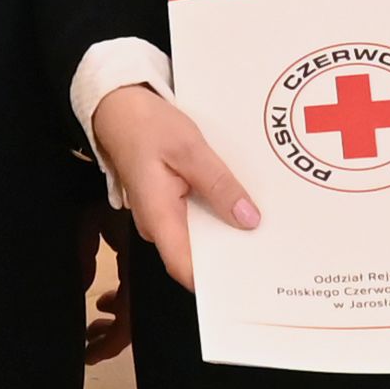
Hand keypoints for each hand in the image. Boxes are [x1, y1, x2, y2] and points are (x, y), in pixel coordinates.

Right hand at [89, 81, 261, 287]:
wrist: (118, 108)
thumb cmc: (147, 125)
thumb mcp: (191, 149)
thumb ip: (219, 185)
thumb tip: (248, 220)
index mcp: (158, 217)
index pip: (185, 267)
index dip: (216, 280)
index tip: (249, 278)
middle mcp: (158, 225)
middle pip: (198, 256)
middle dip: (231, 254)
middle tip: (271, 249)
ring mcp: (164, 217)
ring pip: (200, 237)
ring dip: (227, 232)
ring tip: (265, 228)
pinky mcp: (170, 205)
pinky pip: (198, 219)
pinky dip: (219, 215)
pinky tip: (242, 206)